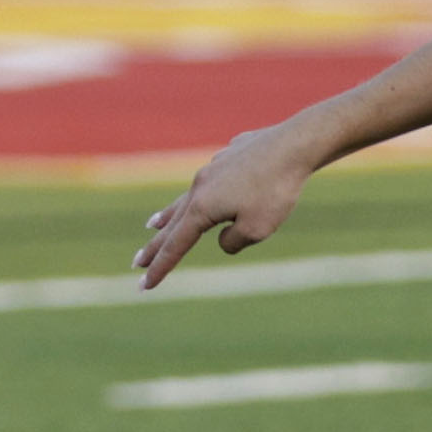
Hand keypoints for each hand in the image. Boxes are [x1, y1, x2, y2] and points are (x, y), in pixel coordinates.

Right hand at [135, 124, 316, 286]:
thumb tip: (222, 239)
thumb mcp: (256, 229)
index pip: (175, 245)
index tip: (144, 286)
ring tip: (153, 226)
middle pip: (172, 224)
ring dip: (169, 215)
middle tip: (137, 262)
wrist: (293, 145)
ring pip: (186, 198)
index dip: (160, 268)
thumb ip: (233, 241)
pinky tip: (207, 191)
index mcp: (201, 208)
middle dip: (155, 246)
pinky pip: (212, 181)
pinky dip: (200, 193)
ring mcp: (213, 169)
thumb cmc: (276, 190)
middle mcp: (200, 187)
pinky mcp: (230, 158)